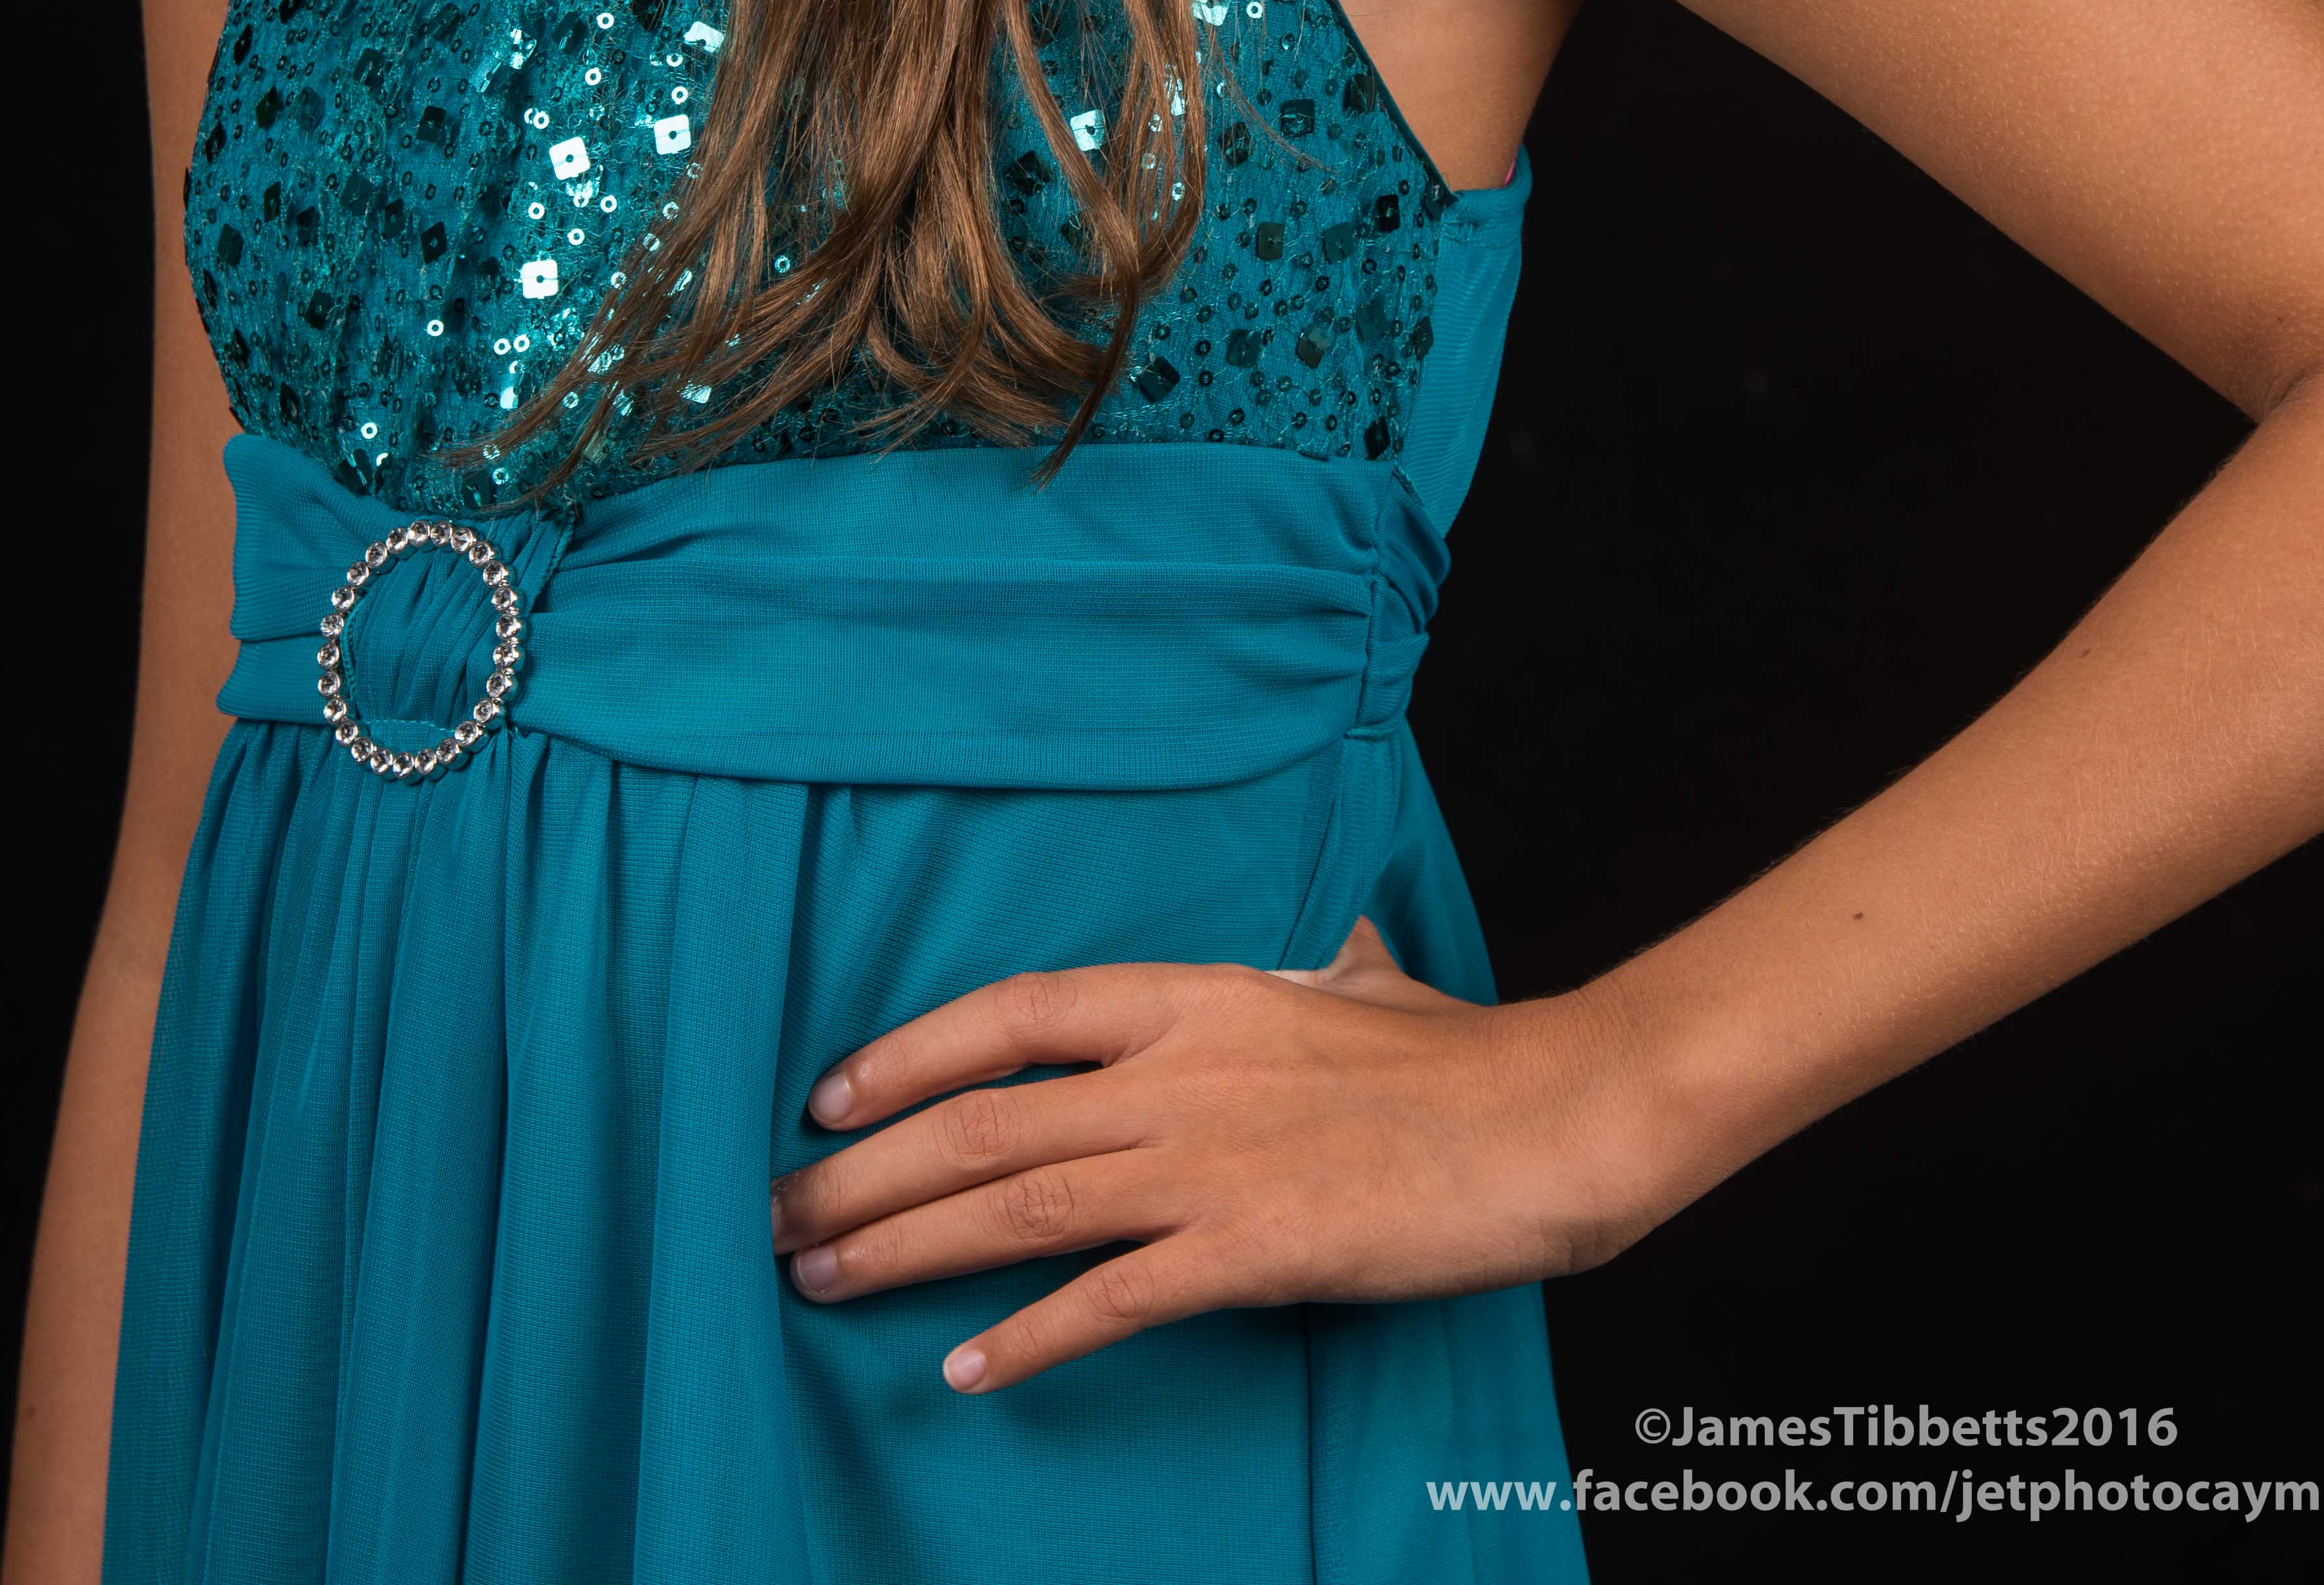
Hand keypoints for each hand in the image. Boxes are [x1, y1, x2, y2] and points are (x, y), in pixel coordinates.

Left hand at [767, 917, 1642, 1392]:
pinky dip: (1029, 1337)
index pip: (1013, 1012)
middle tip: (774, 1213)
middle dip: (863, 1169)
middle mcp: (1178, 1071)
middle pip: (982, 1117)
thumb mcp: (1372, 989)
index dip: (909, 1051)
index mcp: (1195, 998)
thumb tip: (1339, 952)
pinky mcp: (1253, 1247)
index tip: (830, 1095)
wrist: (1549, 1117)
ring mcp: (1211, 1159)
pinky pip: (1113, 1298)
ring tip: (816, 1278)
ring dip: (904, 1246)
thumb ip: (1330, 974)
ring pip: (1017, 1201)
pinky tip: (967, 1372)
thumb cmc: (1463, 1057)